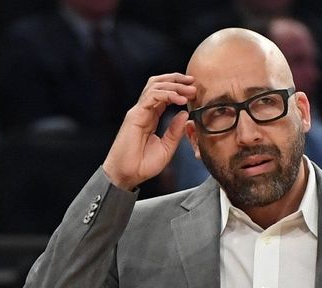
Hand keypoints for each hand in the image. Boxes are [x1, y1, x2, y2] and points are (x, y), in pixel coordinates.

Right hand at [103, 73, 195, 189]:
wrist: (127, 175)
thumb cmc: (143, 165)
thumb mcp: (167, 148)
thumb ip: (175, 131)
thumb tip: (185, 113)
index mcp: (151, 117)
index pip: (164, 94)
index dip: (179, 89)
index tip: (194, 91)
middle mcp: (144, 110)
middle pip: (157, 84)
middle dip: (176, 79)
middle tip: (193, 82)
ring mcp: (138, 111)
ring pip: (154, 86)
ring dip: (174, 85)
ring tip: (189, 89)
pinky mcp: (135, 115)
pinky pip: (151, 97)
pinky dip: (167, 94)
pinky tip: (180, 100)